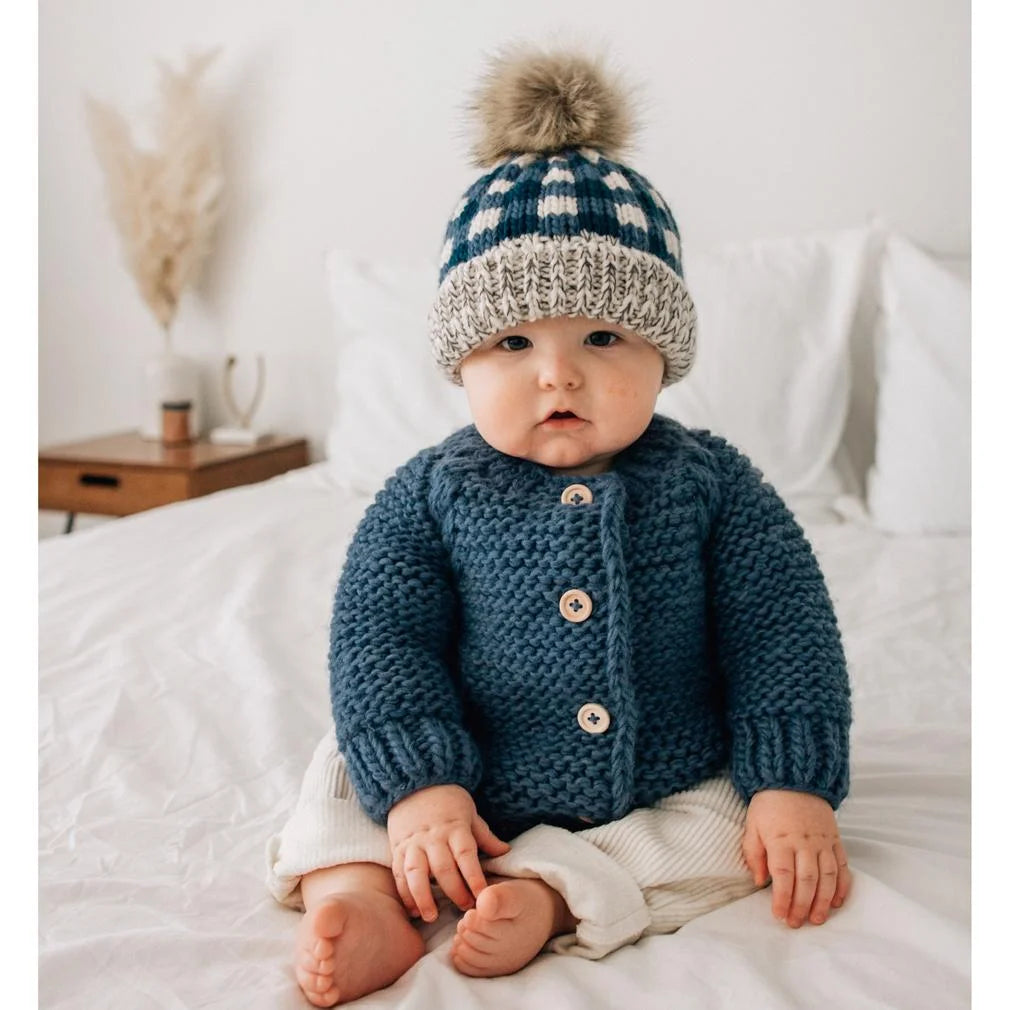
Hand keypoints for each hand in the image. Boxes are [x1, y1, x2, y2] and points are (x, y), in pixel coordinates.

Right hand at [386, 783, 510, 921]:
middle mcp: (433, 837)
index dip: (474, 877)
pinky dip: (404, 893)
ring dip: (423, 897)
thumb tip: (506, 852)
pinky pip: (399, 873)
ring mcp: (414, 843)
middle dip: (454, 892)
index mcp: (455, 828)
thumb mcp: (470, 814)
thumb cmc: (449, 802)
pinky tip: (411, 910)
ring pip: (416, 873)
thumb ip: (485, 836)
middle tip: (465, 909)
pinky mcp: (398, 848)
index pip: (466, 856)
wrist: (416, 784)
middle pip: (443, 868)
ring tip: (430, 917)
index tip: (482, 896)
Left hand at [742, 789, 851, 927]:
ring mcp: (822, 841)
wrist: (794, 779)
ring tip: (817, 919)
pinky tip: (837, 901)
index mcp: (780, 838)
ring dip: (823, 901)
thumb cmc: (768, 805)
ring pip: (827, 876)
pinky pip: (843, 865)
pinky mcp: (835, 840)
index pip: (783, 874)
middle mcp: (804, 842)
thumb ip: (753, 853)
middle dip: (802, 905)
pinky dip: (842, 885)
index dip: (782, 897)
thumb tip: (759, 881)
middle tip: (796, 923)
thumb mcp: (752, 825)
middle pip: (806, 880)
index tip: (778, 914)